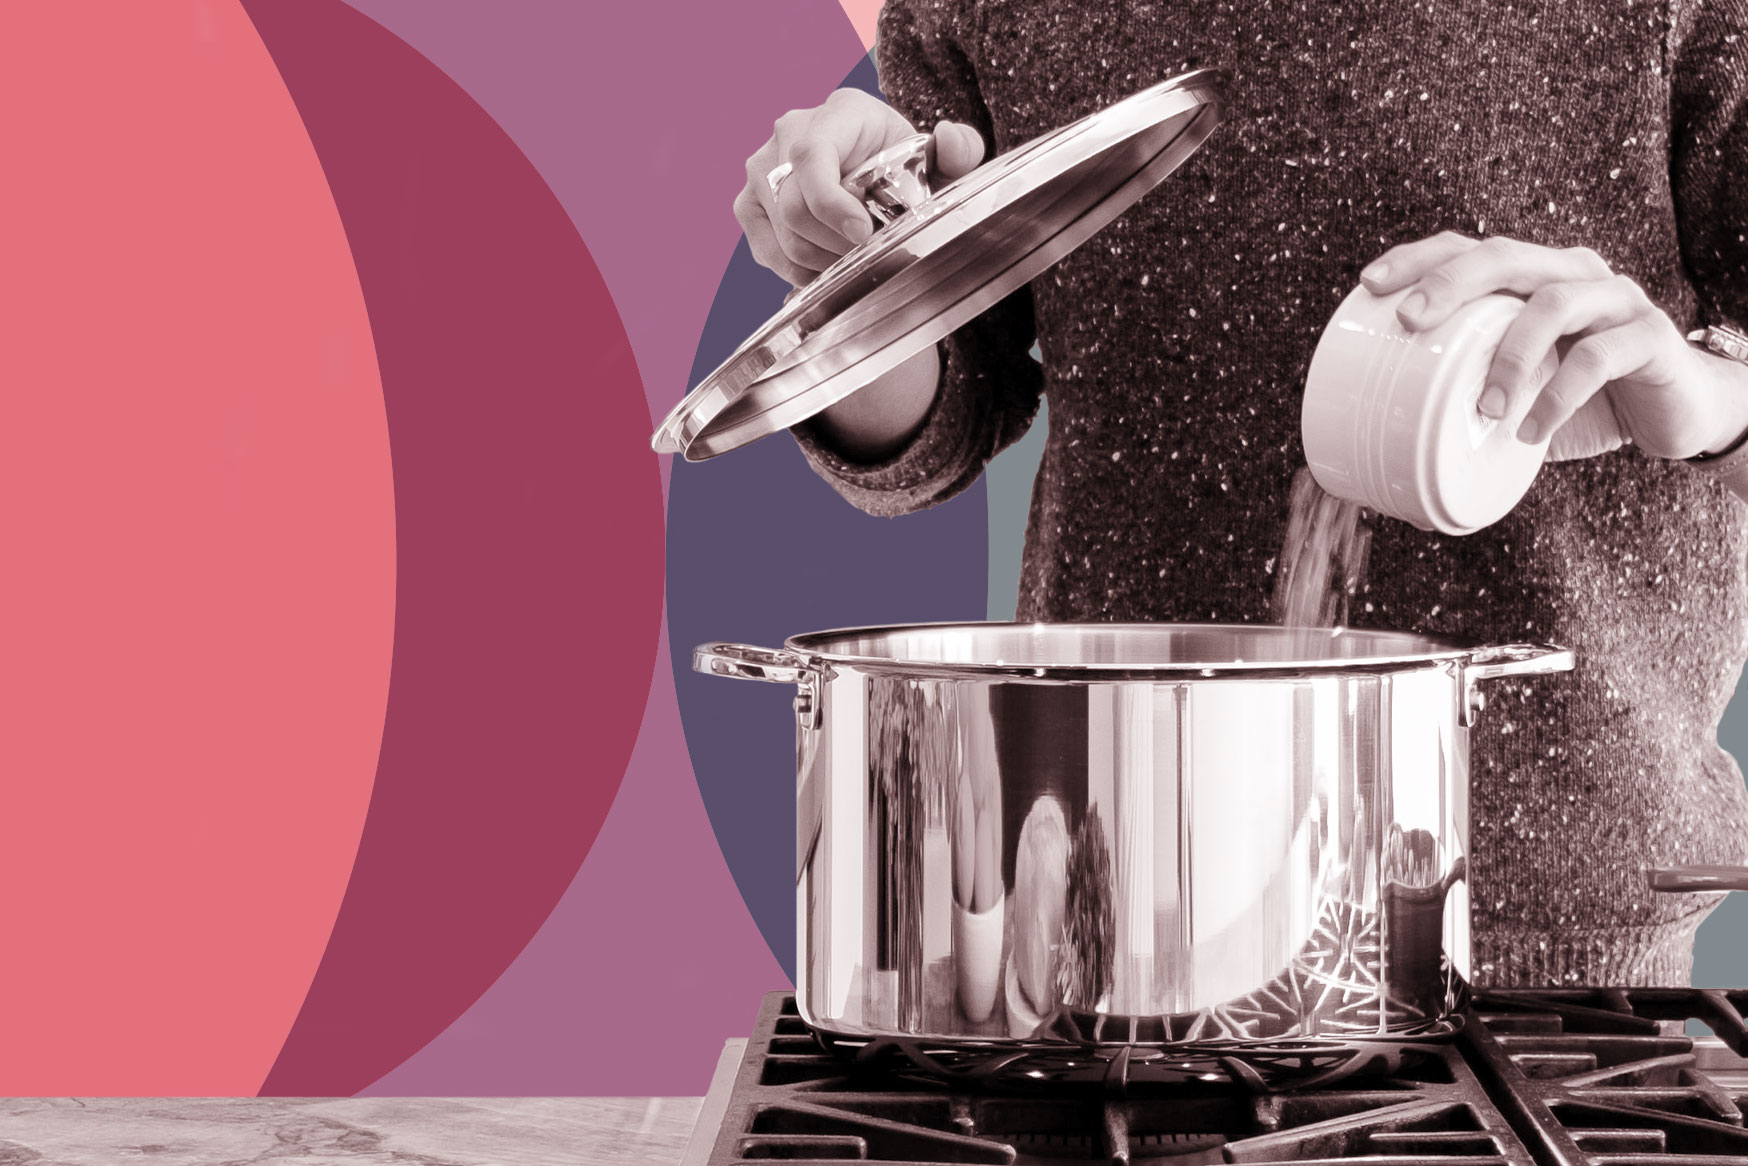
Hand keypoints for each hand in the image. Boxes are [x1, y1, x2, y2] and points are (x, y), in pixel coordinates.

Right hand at [734, 89, 985, 287]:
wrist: (873, 171)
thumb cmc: (903, 165)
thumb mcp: (937, 159)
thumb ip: (959, 149)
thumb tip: (950, 138)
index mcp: (836, 114)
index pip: (810, 155)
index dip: (830, 203)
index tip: (862, 234)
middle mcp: (788, 133)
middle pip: (793, 207)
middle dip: (834, 244)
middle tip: (867, 256)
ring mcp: (761, 169)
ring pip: (781, 235)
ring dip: (821, 261)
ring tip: (851, 260)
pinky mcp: (749, 204)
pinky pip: (766, 250)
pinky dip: (798, 270)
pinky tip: (826, 266)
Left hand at [1359, 233, 1747, 461]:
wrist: (1670, 415)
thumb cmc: (1578, 400)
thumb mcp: (1513, 392)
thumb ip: (1467, 396)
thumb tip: (1388, 442)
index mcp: (1531, 278)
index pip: (1468, 248)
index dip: (1418, 260)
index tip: (1370, 285)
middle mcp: (1572, 274)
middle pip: (1506, 256)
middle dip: (1451, 283)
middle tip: (1411, 322)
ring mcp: (1615, 299)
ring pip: (1554, 303)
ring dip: (1509, 357)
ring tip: (1487, 408)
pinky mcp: (1650, 336)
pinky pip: (1598, 356)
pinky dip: (1559, 396)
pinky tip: (1533, 430)